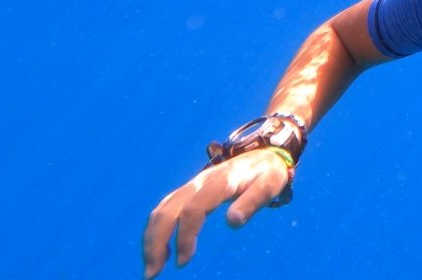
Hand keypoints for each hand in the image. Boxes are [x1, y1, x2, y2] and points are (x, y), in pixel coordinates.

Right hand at [142, 148, 290, 278]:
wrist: (264, 154)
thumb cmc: (268, 173)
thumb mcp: (270, 184)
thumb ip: (252, 202)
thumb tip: (232, 222)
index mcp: (220, 181)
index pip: (194, 209)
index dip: (185, 236)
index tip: (183, 262)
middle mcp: (200, 182)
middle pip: (169, 209)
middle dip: (156, 241)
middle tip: (153, 273)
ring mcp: (192, 185)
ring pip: (162, 209)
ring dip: (152, 238)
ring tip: (152, 267)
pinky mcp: (190, 190)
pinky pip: (166, 208)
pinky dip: (156, 229)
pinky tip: (159, 249)